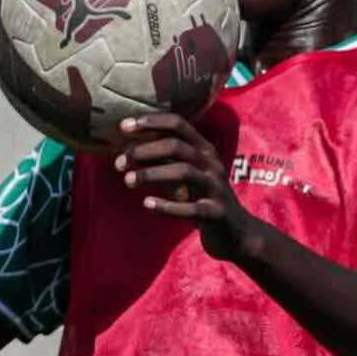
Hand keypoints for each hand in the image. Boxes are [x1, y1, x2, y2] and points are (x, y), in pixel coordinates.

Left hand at [113, 115, 258, 263]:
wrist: (237, 233)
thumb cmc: (204, 200)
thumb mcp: (185, 175)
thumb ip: (164, 160)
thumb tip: (130, 148)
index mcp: (205, 150)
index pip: (178, 124)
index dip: (151, 122)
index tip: (123, 127)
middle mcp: (212, 164)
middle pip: (176, 146)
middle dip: (144, 151)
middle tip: (119, 162)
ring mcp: (215, 188)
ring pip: (183, 172)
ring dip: (152, 174)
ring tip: (127, 181)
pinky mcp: (216, 213)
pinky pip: (191, 208)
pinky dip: (167, 205)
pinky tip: (147, 204)